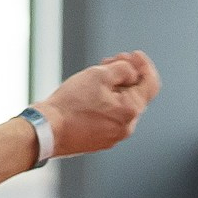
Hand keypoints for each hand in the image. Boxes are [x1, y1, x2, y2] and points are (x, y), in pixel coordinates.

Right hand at [38, 51, 157, 156]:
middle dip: (126, 76)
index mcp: (130, 111)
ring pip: (121, 107)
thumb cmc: (70, 104)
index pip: (151, 84)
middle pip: (135, 95)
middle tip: (110, 62)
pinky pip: (109, 119)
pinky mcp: (99, 141)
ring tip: (95, 79)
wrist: (46, 130)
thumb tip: (132, 72)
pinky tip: (89, 97)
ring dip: (114, 90)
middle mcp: (126, 127)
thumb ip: (123, 69)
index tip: (134, 55)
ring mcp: (113, 137)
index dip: (145, 65)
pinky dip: (105, 105)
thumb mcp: (99, 74)